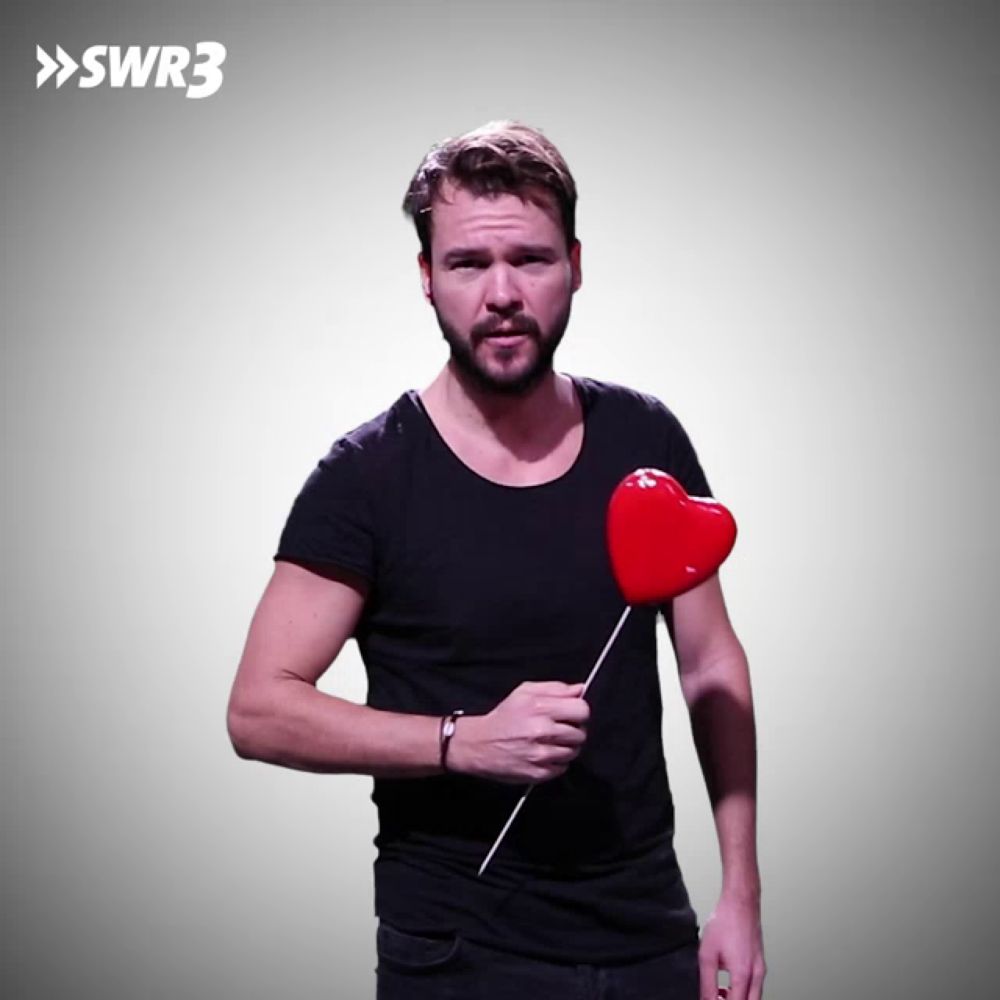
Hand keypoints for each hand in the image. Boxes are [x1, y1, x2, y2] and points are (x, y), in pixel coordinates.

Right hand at [448, 681, 588, 783]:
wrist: (478, 744)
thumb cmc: (503, 717)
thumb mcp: (524, 692)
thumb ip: (555, 688)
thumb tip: (579, 689)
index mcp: (540, 707)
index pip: (582, 710)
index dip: (578, 712)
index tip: (571, 714)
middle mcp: (542, 731)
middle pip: (581, 733)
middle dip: (573, 730)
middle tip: (559, 729)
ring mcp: (541, 754)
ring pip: (574, 752)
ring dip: (566, 747)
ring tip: (549, 742)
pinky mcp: (538, 773)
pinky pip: (562, 768)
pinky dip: (556, 762)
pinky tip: (543, 754)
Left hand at [698, 895, 765, 999]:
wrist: (740, 903)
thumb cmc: (725, 923)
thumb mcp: (707, 954)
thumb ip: (707, 982)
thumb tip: (705, 999)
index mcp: (743, 975)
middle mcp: (756, 975)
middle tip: (717, 998)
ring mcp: (761, 969)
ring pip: (754, 998)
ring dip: (738, 999)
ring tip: (720, 992)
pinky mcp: (761, 964)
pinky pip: (755, 988)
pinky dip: (744, 992)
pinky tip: (729, 984)